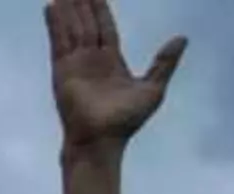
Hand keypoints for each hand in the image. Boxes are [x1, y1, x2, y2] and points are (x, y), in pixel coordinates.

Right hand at [45, 0, 184, 148]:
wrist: (102, 140)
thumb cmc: (126, 121)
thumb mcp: (153, 88)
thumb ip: (164, 63)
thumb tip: (181, 38)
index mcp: (111, 61)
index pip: (105, 28)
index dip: (101, 10)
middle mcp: (91, 59)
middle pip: (87, 24)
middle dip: (82, 4)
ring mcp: (75, 63)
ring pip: (72, 28)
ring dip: (67, 8)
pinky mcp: (62, 70)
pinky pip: (59, 41)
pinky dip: (55, 24)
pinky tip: (51, 6)